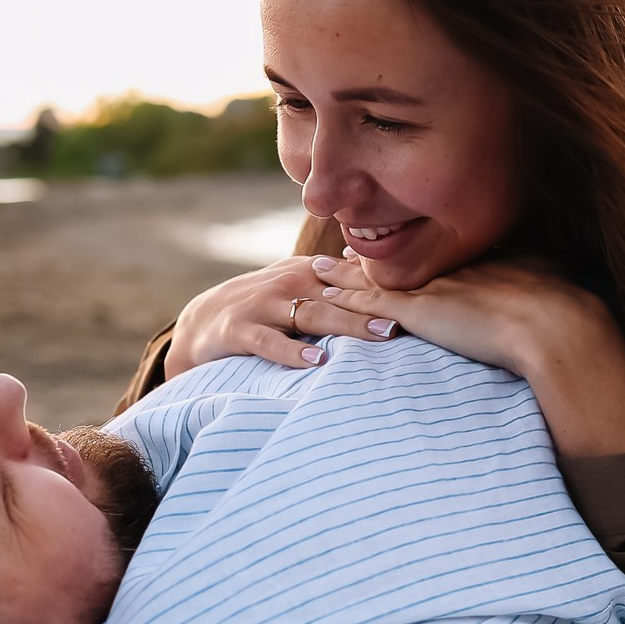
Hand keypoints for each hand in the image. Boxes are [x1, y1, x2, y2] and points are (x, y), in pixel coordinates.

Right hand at [161, 255, 398, 378]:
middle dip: (376, 306)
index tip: (422, 299)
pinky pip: (271, 342)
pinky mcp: (240, 331)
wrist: (201, 319)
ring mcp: (264, 306)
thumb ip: (333, 276)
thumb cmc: (261, 303)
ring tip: (382, 336)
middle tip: (410, 319)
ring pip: (313, 315)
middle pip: (341, 295)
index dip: (385, 288)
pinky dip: (293, 352)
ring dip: (349, 325)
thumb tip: (370, 261)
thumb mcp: (295, 282)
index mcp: (306, 273)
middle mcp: (289, 284)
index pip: (352, 278)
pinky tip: (317, 362)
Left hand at [322, 255, 624, 457]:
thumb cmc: (572, 322)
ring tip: (317, 265)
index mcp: (489, 260)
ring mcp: (437, 287)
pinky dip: (342, 297)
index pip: (441, 254)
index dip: (415, 251)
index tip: (396, 246)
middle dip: (370, 254)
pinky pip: (369, 303)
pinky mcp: (421, 312)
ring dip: (344, 272)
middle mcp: (456, 266)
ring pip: (377, 278)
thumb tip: (571, 308)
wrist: (560, 329)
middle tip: (342, 246)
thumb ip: (552, 294)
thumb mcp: (561, 294)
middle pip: (403, 258)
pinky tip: (320, 292)